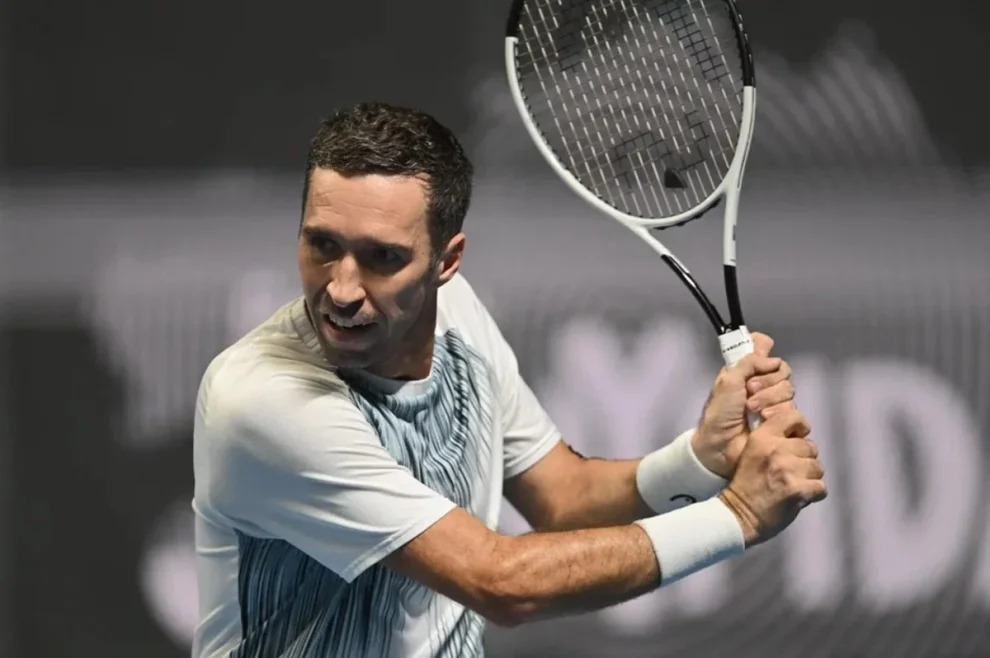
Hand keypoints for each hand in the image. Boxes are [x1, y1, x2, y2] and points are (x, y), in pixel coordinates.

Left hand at [691, 332, 796, 478]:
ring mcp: (775, 404)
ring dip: (769, 399)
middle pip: (783, 371)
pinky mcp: (784, 422)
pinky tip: (764, 420)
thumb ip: (749, 362)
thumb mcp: (727, 380)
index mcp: (748, 372)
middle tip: (748, 393)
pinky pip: (794, 410)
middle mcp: (764, 385)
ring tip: (752, 411)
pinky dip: (778, 413)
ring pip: (789, 390)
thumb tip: (773, 358)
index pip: (768, 352)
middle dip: (766, 382)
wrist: (720, 445)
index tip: (757, 365)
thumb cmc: (720, 413)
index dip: (766, 357)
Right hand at [717, 409, 826, 546]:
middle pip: (810, 447)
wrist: (736, 515)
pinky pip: (821, 488)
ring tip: (793, 485)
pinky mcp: (798, 490)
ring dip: (810, 478)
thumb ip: (773, 440)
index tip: (796, 439)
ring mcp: (788, 470)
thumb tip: (800, 436)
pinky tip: (798, 497)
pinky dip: (813, 494)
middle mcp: (776, 449)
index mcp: (762, 437)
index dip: (800, 428)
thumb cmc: (745, 484)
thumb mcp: (752, 452)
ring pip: (818, 468)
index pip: (793, 417)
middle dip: (804, 460)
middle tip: (789, 473)